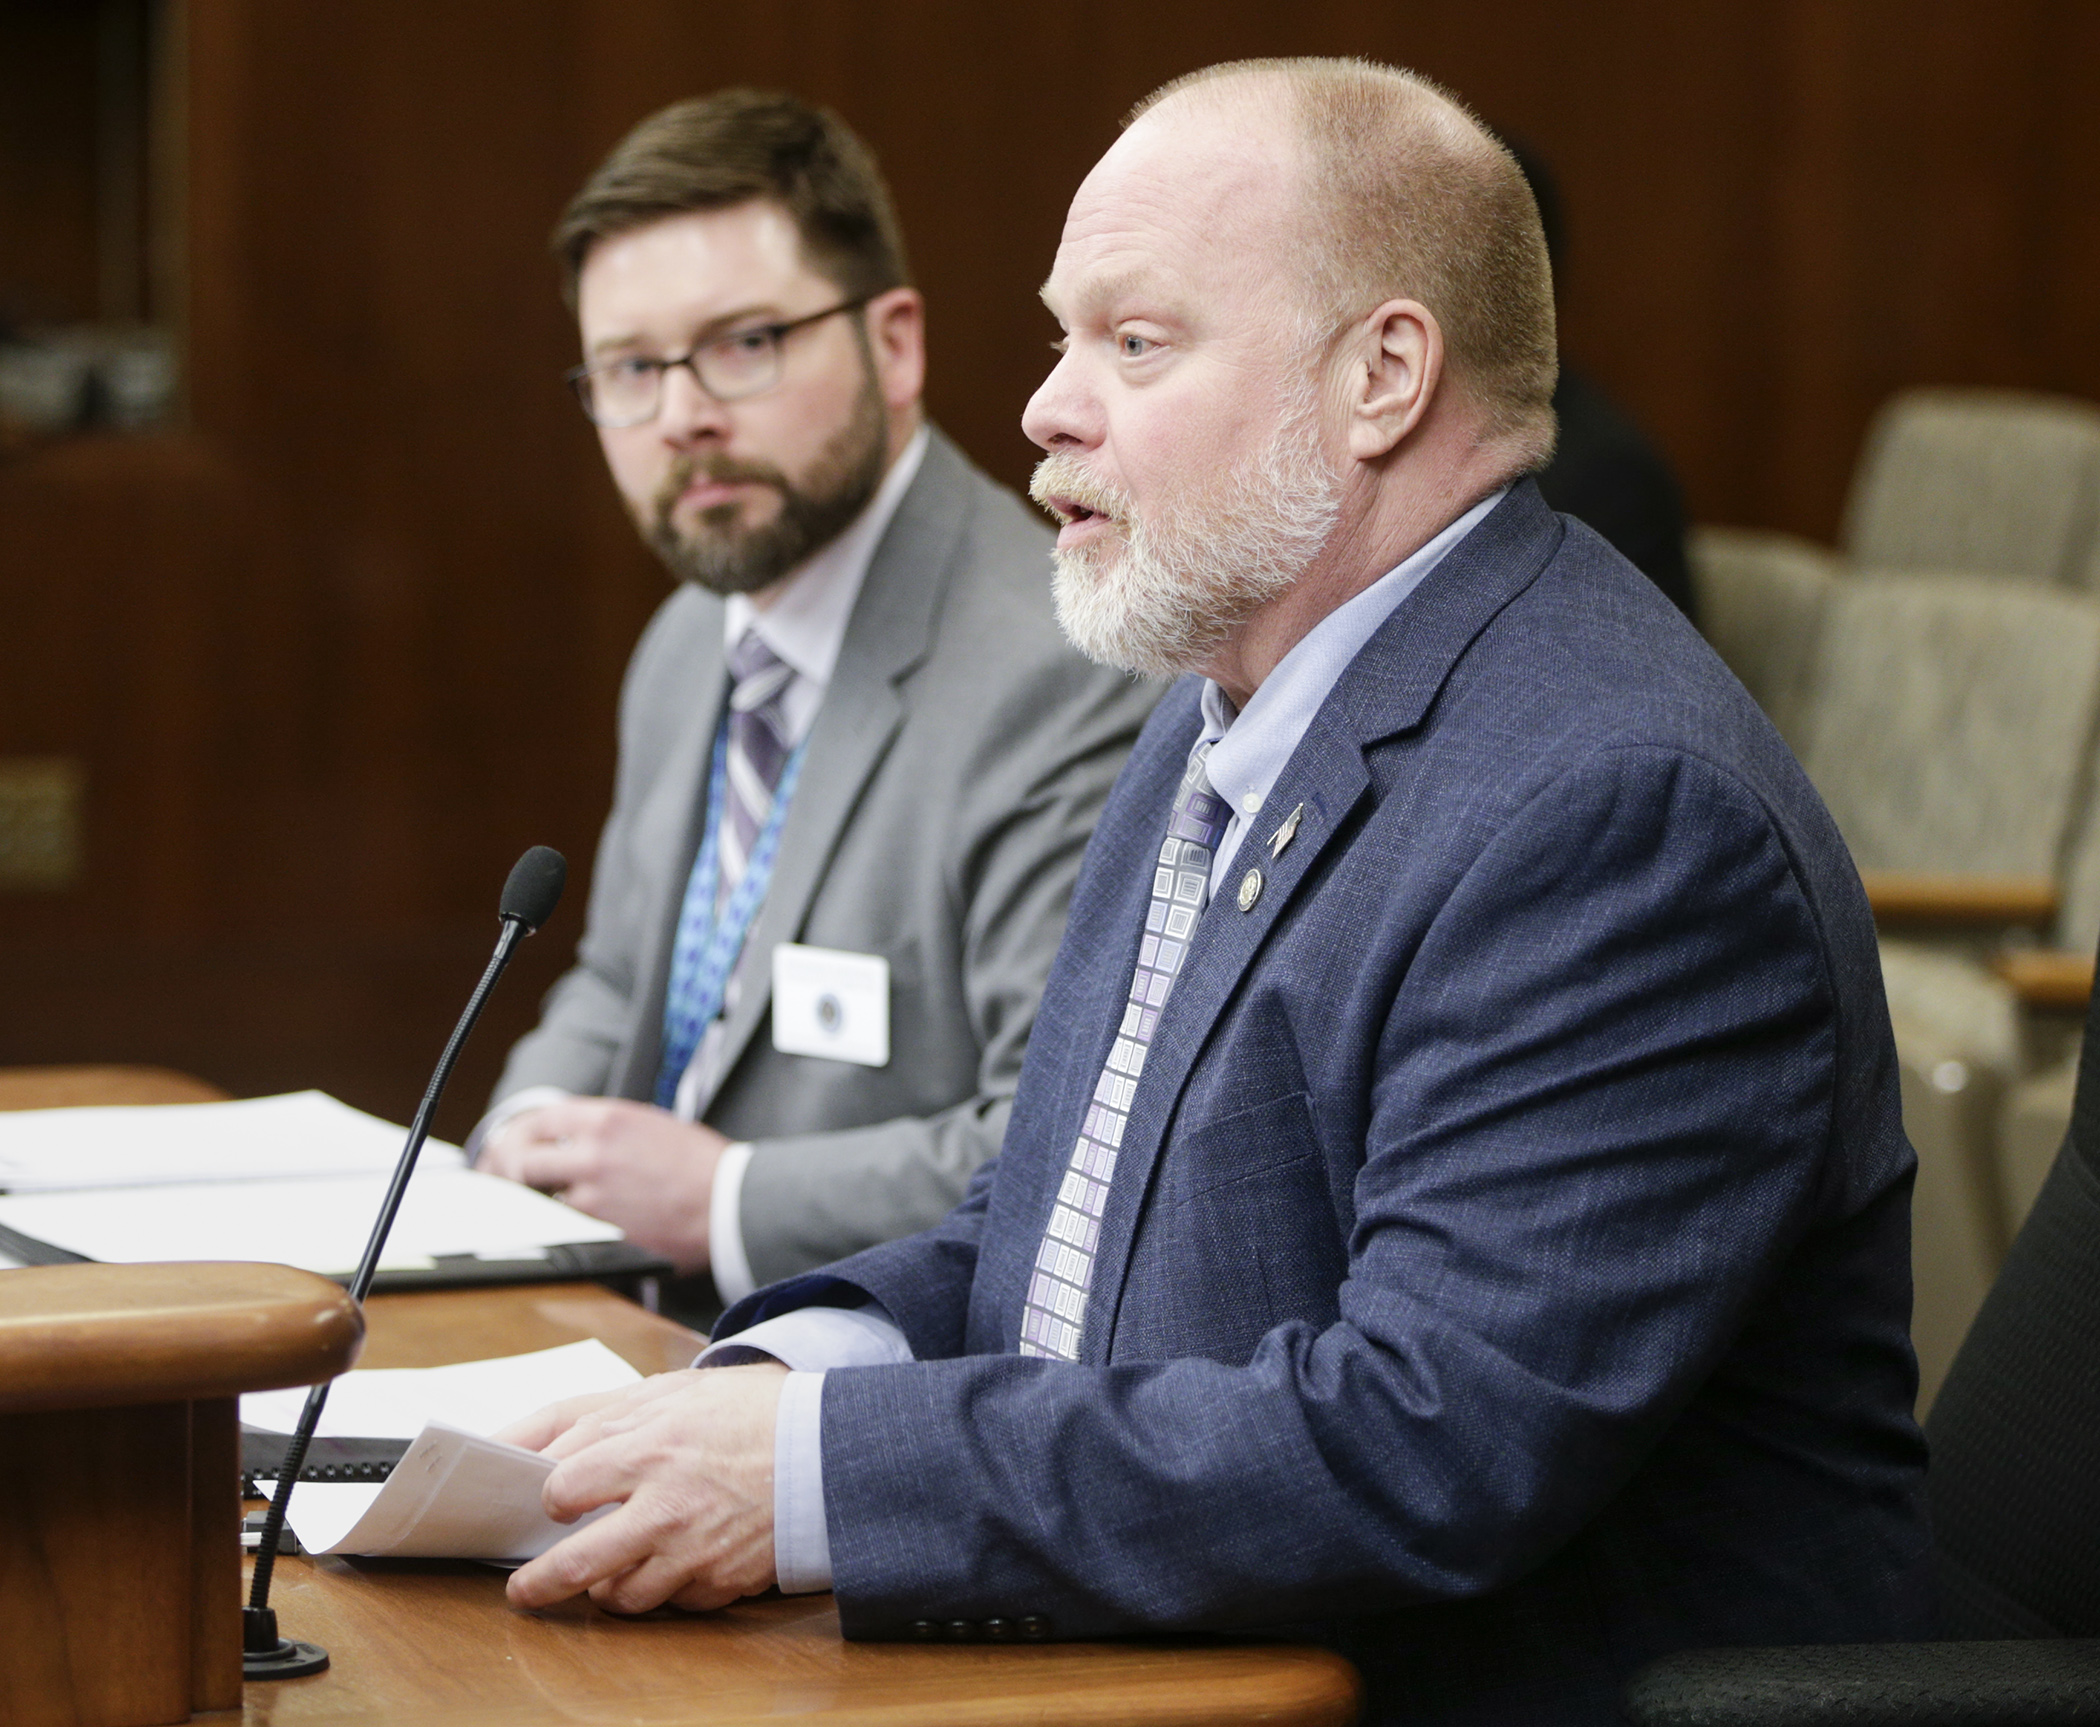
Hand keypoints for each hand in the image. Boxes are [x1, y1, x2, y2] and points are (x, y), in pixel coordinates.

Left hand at [478, 1099, 728, 1272]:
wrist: (730, 1202)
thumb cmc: (701, 1165)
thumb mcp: (651, 1124)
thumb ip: (606, 1128)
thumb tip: (572, 1138)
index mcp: (607, 1119)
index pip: (539, 1119)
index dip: (522, 1136)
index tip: (519, 1148)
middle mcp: (592, 1152)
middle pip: (523, 1158)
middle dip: (516, 1173)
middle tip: (514, 1184)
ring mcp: (593, 1195)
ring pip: (535, 1199)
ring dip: (534, 1205)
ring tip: (534, 1211)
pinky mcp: (601, 1231)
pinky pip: (561, 1230)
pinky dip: (558, 1231)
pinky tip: (563, 1233)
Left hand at [502, 1364, 786, 1614]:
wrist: (829, 1446)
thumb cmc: (749, 1411)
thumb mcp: (669, 1391)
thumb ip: (595, 1415)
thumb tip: (517, 1441)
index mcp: (648, 1448)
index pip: (561, 1487)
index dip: (549, 1496)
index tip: (552, 1501)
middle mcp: (666, 1506)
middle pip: (576, 1562)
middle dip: (541, 1581)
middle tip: (526, 1589)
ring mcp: (695, 1551)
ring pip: (621, 1596)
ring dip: (606, 1588)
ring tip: (607, 1573)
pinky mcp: (724, 1581)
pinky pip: (674, 1604)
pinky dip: (666, 1590)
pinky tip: (671, 1565)